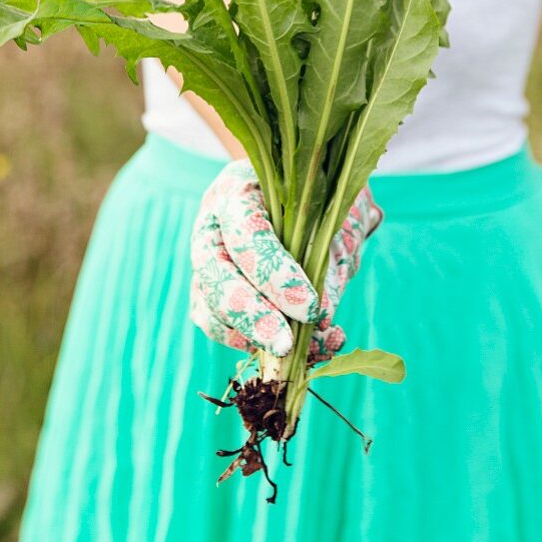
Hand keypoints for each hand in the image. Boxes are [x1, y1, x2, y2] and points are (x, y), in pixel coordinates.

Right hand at [189, 160, 382, 362]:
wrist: (308, 189)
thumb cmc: (321, 199)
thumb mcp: (335, 218)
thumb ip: (328, 260)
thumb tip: (321, 319)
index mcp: (239, 191)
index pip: (245, 232)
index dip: (275, 274)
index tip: (310, 307)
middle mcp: (213, 225)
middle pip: (214, 273)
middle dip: (251, 315)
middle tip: (285, 344)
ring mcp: (206, 261)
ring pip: (210, 307)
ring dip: (253, 338)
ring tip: (304, 351)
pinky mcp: (209, 293)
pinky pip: (220, 327)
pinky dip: (255, 346)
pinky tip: (298, 350)